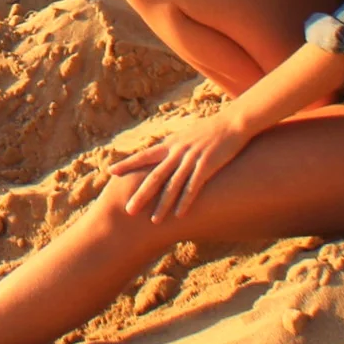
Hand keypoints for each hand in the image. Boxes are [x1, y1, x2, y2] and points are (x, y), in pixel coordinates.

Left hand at [108, 112, 249, 222]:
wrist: (233, 122)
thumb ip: (174, 146)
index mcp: (170, 144)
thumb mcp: (187, 135)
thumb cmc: (211, 130)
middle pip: (154, 176)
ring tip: (153, 221)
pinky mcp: (207, 165)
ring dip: (162, 204)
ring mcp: (191, 158)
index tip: (111, 172)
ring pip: (172, 185)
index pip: (144, 156)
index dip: (127, 164)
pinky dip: (185, 201)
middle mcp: (177, 152)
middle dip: (141, 194)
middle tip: (128, 210)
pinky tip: (179, 215)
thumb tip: (163, 151)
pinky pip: (193, 187)